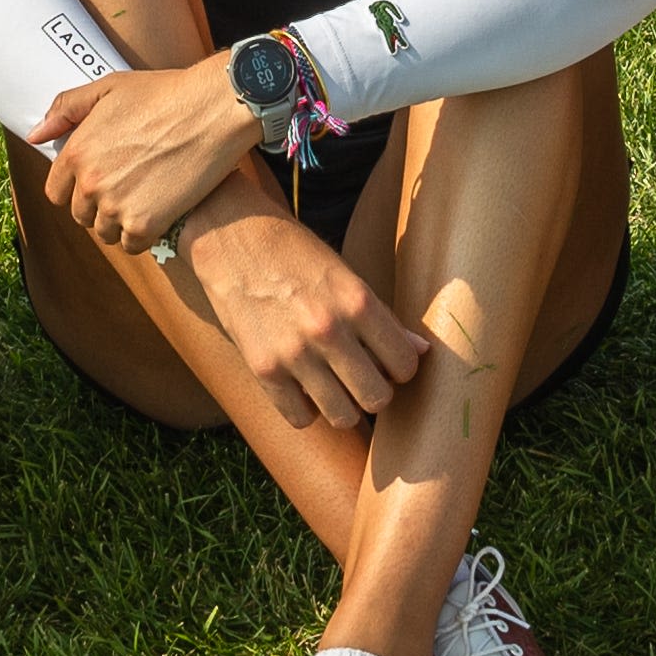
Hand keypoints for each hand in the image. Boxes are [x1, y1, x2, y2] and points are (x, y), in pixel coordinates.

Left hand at [34, 61, 261, 262]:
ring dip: (121, 222)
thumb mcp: (108, 88)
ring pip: (106, 233)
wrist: (211, 111)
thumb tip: (35, 135)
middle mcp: (90, 183)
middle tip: (129, 186)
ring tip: (146, 198)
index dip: (77, 187)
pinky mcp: (145, 224)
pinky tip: (159, 213)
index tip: (100, 181)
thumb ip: (66, 109)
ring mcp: (116, 206)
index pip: (56, 192)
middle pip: (81, 215)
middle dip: (99, 205)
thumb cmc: (163, 94)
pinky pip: (132, 246)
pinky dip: (144, 236)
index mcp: (77, 152)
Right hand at [176, 198, 427, 430]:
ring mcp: (293, 353)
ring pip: (342, 417)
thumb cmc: (296, 254)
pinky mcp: (263, 369)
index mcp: (357, 301)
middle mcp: (328, 330)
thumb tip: (421, 351)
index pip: (405, 365)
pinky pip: (300, 417)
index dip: (401, 368)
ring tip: (336, 389)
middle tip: (363, 380)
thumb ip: (382, 318)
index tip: (388, 363)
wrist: (234, 238)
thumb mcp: (345, 275)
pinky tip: (304, 390)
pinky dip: (307, 410)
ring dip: (344, 407)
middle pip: (377, 398)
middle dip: (376, 393)